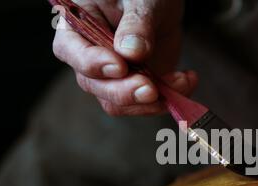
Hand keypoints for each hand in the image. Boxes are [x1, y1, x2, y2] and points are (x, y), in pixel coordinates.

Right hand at [53, 0, 197, 115]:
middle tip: (151, 89)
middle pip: (94, 85)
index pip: (70, 51)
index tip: (120, 66)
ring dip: (150, 102)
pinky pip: (145, 104)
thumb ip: (136, 24)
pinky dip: (168, 97)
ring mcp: (113, 76)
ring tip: (180, 81)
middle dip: (124, 92)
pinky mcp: (136, 86)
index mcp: (77, 27)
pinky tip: (187, 80)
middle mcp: (90, 57)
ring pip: (119, 103)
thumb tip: (131, 53)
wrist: (162, 4)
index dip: (93, 63)